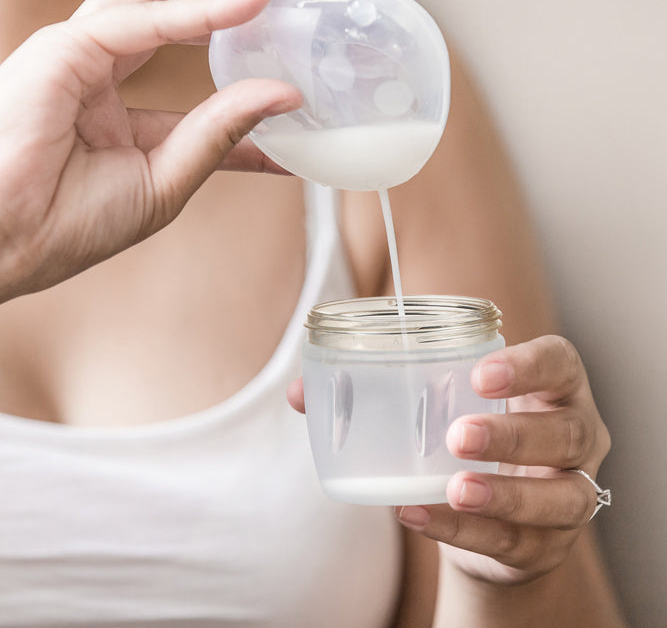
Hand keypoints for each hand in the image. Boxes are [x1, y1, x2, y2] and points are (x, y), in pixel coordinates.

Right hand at [0, 0, 300, 301]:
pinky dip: (197, 9)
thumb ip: (221, 134)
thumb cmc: (67, 224)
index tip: (302, 99)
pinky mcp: (64, 48)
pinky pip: (141, 19)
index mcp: (115, 114)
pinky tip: (245, 3)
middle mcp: (97, 73)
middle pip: (172, 12)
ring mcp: (78, 55)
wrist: (5, 244)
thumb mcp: (166, 180)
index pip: (197, 95)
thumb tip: (284, 98)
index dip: (253, 95)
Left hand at [287, 335, 610, 585]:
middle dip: (514, 435)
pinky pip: (514, 541)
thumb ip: (376, 392)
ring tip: (453, 488)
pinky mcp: (546, 544)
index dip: (528, 366)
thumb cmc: (468, 432)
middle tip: (457, 436)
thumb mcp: (443, 403)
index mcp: (552, 388)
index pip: (559, 364)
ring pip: (559, 497)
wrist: (494, 507)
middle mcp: (575, 437)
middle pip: (566, 433)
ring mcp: (568, 495)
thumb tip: (299, 393)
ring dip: (504, 493)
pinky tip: (421, 516)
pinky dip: (466, 531)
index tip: (480, 373)